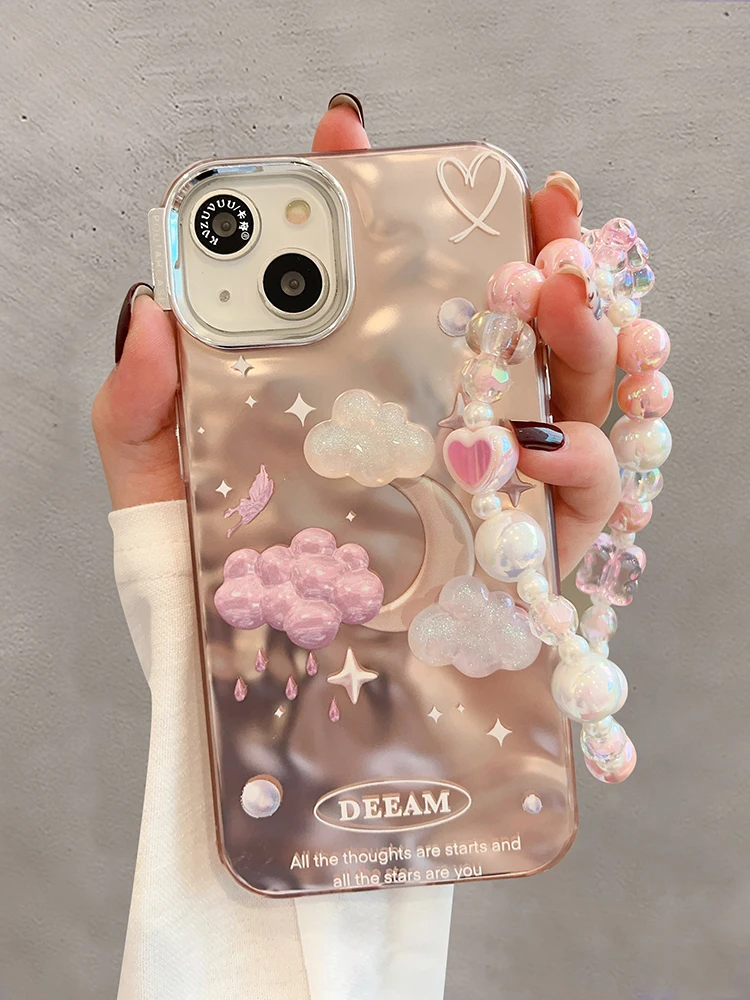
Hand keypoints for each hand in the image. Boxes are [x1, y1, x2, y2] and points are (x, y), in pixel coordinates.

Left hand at [92, 96, 618, 577]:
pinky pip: (588, 491)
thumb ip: (142, 406)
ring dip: (585, 331)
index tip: (362, 136)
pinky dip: (586, 456)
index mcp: (365, 388)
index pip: (396, 281)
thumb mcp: (162, 489)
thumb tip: (151, 311)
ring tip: (565, 290)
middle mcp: (441, 420)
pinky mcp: (529, 550)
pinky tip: (547, 439)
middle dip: (535, 251)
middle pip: (512, 319)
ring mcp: (493, 481)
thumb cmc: (213, 588)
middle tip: (531, 212)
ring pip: (572, 386)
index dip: (385, 202)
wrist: (255, 698)